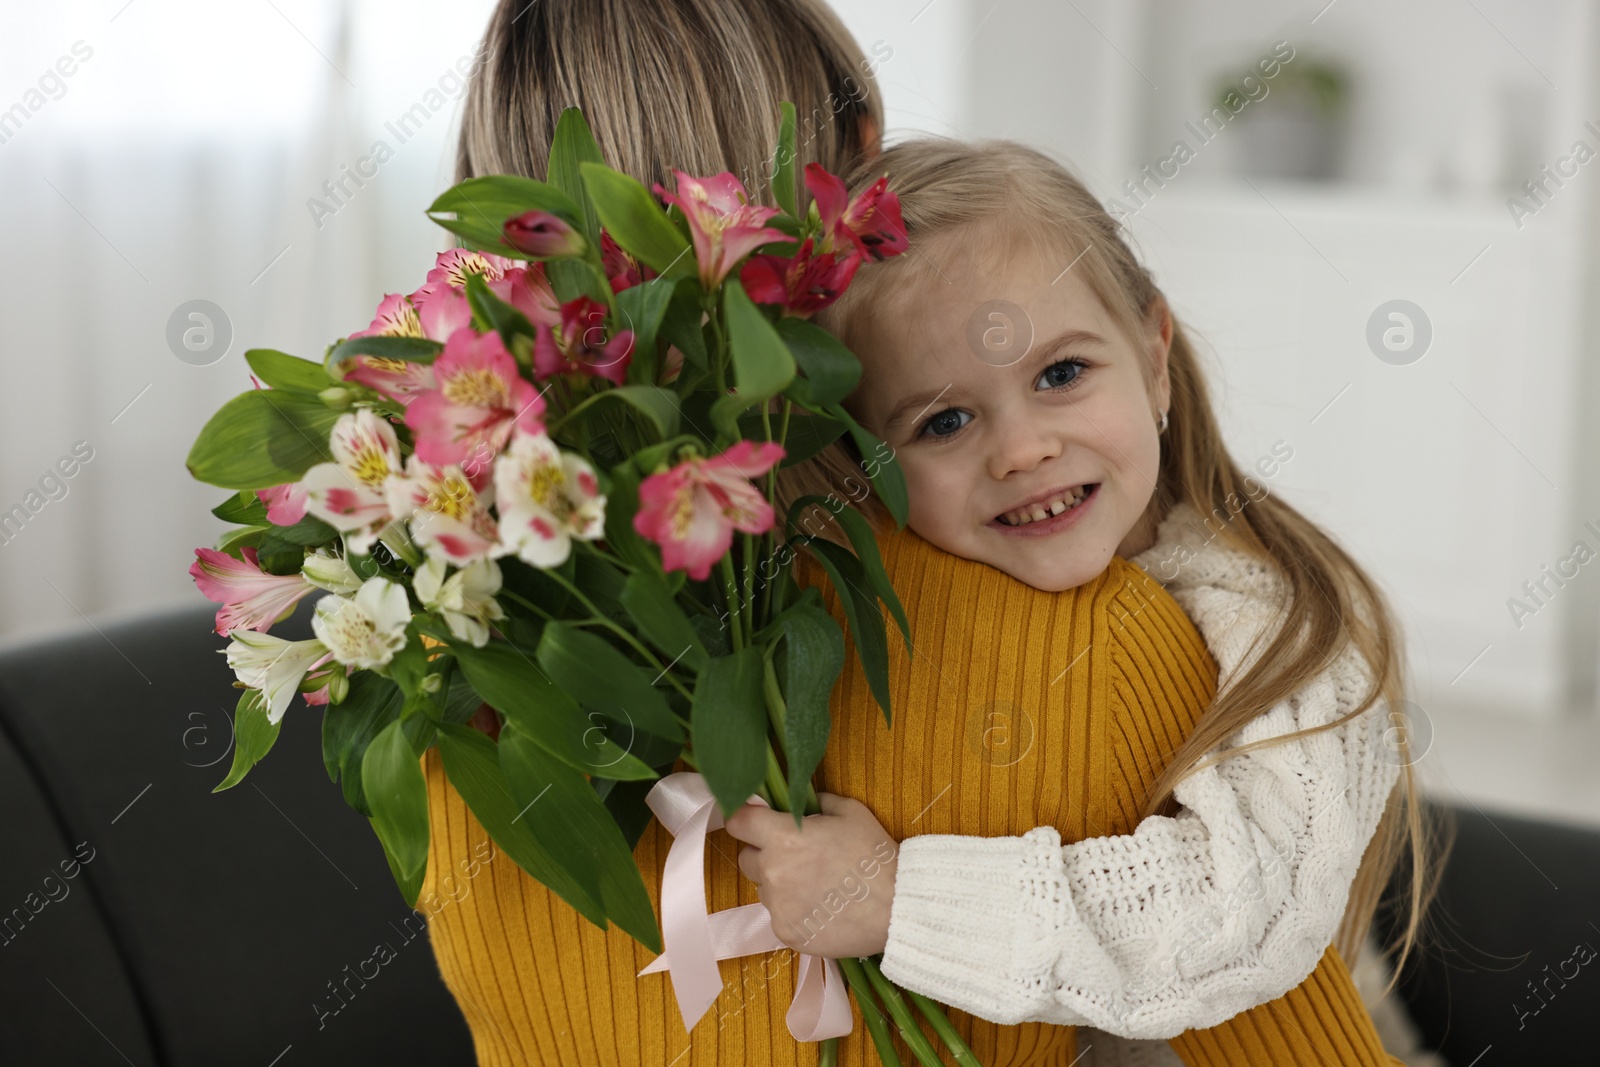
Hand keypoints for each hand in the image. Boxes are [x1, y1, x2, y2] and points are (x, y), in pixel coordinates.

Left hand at [724, 793, 898, 957]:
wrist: (897, 909)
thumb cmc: (874, 855)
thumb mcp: (850, 812)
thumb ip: (817, 803)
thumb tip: (802, 802)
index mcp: (782, 838)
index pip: (738, 822)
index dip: (746, 818)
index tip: (756, 821)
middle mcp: (772, 873)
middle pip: (747, 859)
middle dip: (765, 853)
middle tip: (798, 855)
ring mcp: (777, 908)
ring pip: (764, 889)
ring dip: (780, 884)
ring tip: (816, 886)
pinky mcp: (787, 933)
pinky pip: (780, 915)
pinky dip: (794, 911)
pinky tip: (822, 908)